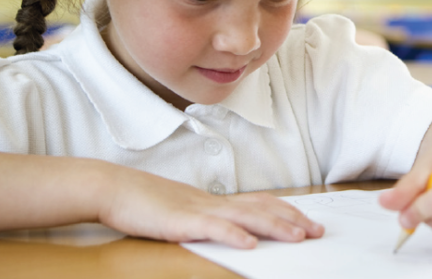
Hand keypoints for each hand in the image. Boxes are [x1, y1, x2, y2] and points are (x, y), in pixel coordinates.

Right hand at [97, 167, 323, 247]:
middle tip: (318, 231)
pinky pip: (211, 228)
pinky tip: (250, 244)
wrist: (114, 188)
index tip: (309, 222)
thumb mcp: (185, 211)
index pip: (260, 202)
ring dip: (274, 227)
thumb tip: (234, 230)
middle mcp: (213, 202)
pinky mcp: (180, 222)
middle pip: (261, 208)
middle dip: (293, 220)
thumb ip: (209, 218)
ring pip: (245, 217)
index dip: (287, 211)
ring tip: (298, 237)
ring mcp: (198, 210)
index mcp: (215, 200)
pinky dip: (233, 235)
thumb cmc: (146, 202)